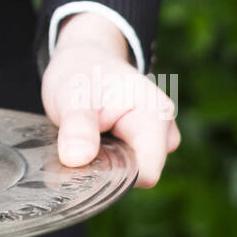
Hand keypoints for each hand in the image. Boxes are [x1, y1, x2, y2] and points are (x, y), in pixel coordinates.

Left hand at [40, 12, 179, 187]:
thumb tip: (76, 159)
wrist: (83, 59)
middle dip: (108, 168)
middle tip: (79, 143)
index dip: (114, 177)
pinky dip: (107, 161)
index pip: (146, 171)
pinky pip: (127, 167)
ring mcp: (157, 139)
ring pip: (131, 172)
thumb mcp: (72, 94)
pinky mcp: (144, 146)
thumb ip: (77, 127)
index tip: (84, 162)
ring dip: (106, 164)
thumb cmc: (80, 72)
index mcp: (155, 114)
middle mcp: (164, 129)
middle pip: (138, 174)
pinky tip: (93, 142)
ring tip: (87, 137)